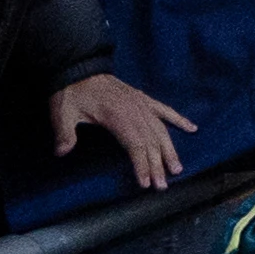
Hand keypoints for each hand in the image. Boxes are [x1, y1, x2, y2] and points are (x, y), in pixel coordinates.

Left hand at [51, 72, 196, 188]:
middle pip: (151, 141)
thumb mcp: (63, 112)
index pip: (135, 144)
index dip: (142, 164)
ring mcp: (142, 104)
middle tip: (163, 186)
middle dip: (158, 165)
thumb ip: (64, 133)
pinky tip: (192, 128)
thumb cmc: (72, 92)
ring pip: (161, 130)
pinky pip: (165, 110)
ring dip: (170, 150)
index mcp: (117, 115)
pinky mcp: (143, 99)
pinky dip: (179, 119)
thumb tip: (61, 152)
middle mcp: (135, 110)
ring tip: (177, 169)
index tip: (145, 183)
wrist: (80, 67)